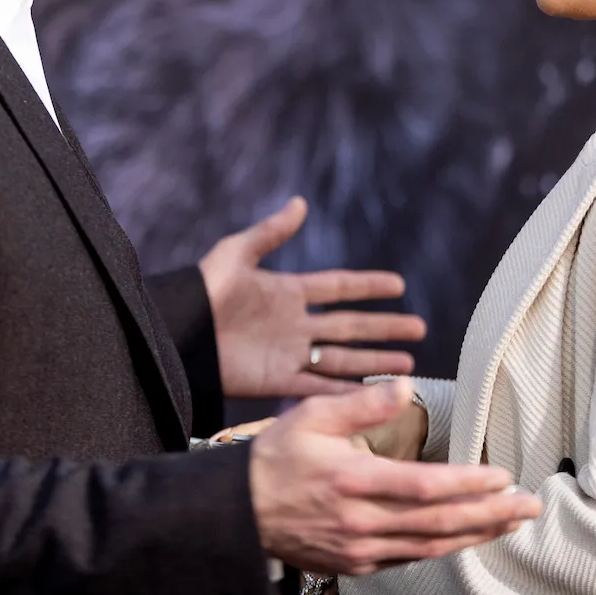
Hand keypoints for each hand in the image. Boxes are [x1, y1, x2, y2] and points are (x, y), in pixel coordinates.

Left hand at [199, 197, 425, 397]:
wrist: (176, 335)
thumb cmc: (200, 292)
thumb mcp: (235, 255)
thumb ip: (270, 233)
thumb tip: (299, 203)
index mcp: (287, 292)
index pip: (338, 287)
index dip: (367, 286)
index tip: (399, 285)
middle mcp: (294, 324)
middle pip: (350, 326)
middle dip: (384, 328)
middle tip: (419, 329)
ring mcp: (288, 354)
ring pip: (342, 358)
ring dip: (374, 360)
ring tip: (407, 363)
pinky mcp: (276, 380)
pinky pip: (316, 386)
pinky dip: (343, 390)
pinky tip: (369, 392)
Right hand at [248, 379, 541, 576]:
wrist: (236, 513)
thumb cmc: (274, 457)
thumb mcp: (310, 416)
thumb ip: (360, 403)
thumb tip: (404, 385)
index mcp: (353, 480)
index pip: (424, 487)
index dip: (468, 484)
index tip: (504, 476)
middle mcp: (361, 522)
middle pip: (439, 523)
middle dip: (491, 515)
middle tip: (530, 506)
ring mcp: (359, 549)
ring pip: (430, 547)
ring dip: (476, 535)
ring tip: (511, 524)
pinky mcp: (355, 565)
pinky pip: (409, 560)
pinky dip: (442, 549)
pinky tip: (465, 537)